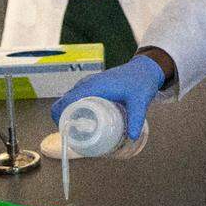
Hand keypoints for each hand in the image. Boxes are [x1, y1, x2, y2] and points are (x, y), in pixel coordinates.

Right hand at [50, 54, 164, 137]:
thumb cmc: (141, 81)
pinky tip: (87, 122)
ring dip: (70, 116)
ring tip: (81, 132)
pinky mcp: (92, 87)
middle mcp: (86, 84)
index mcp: (92, 87)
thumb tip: (132, 136)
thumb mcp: (139, 100)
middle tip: (76, 136)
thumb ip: (136, 118)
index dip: (60, 118)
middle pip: (63, 103)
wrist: (145, 68)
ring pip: (69, 102)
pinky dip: (76, 110)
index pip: (65, 102)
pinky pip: (77, 99)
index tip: (67, 133)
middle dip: (64, 121)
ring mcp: (88, 85)